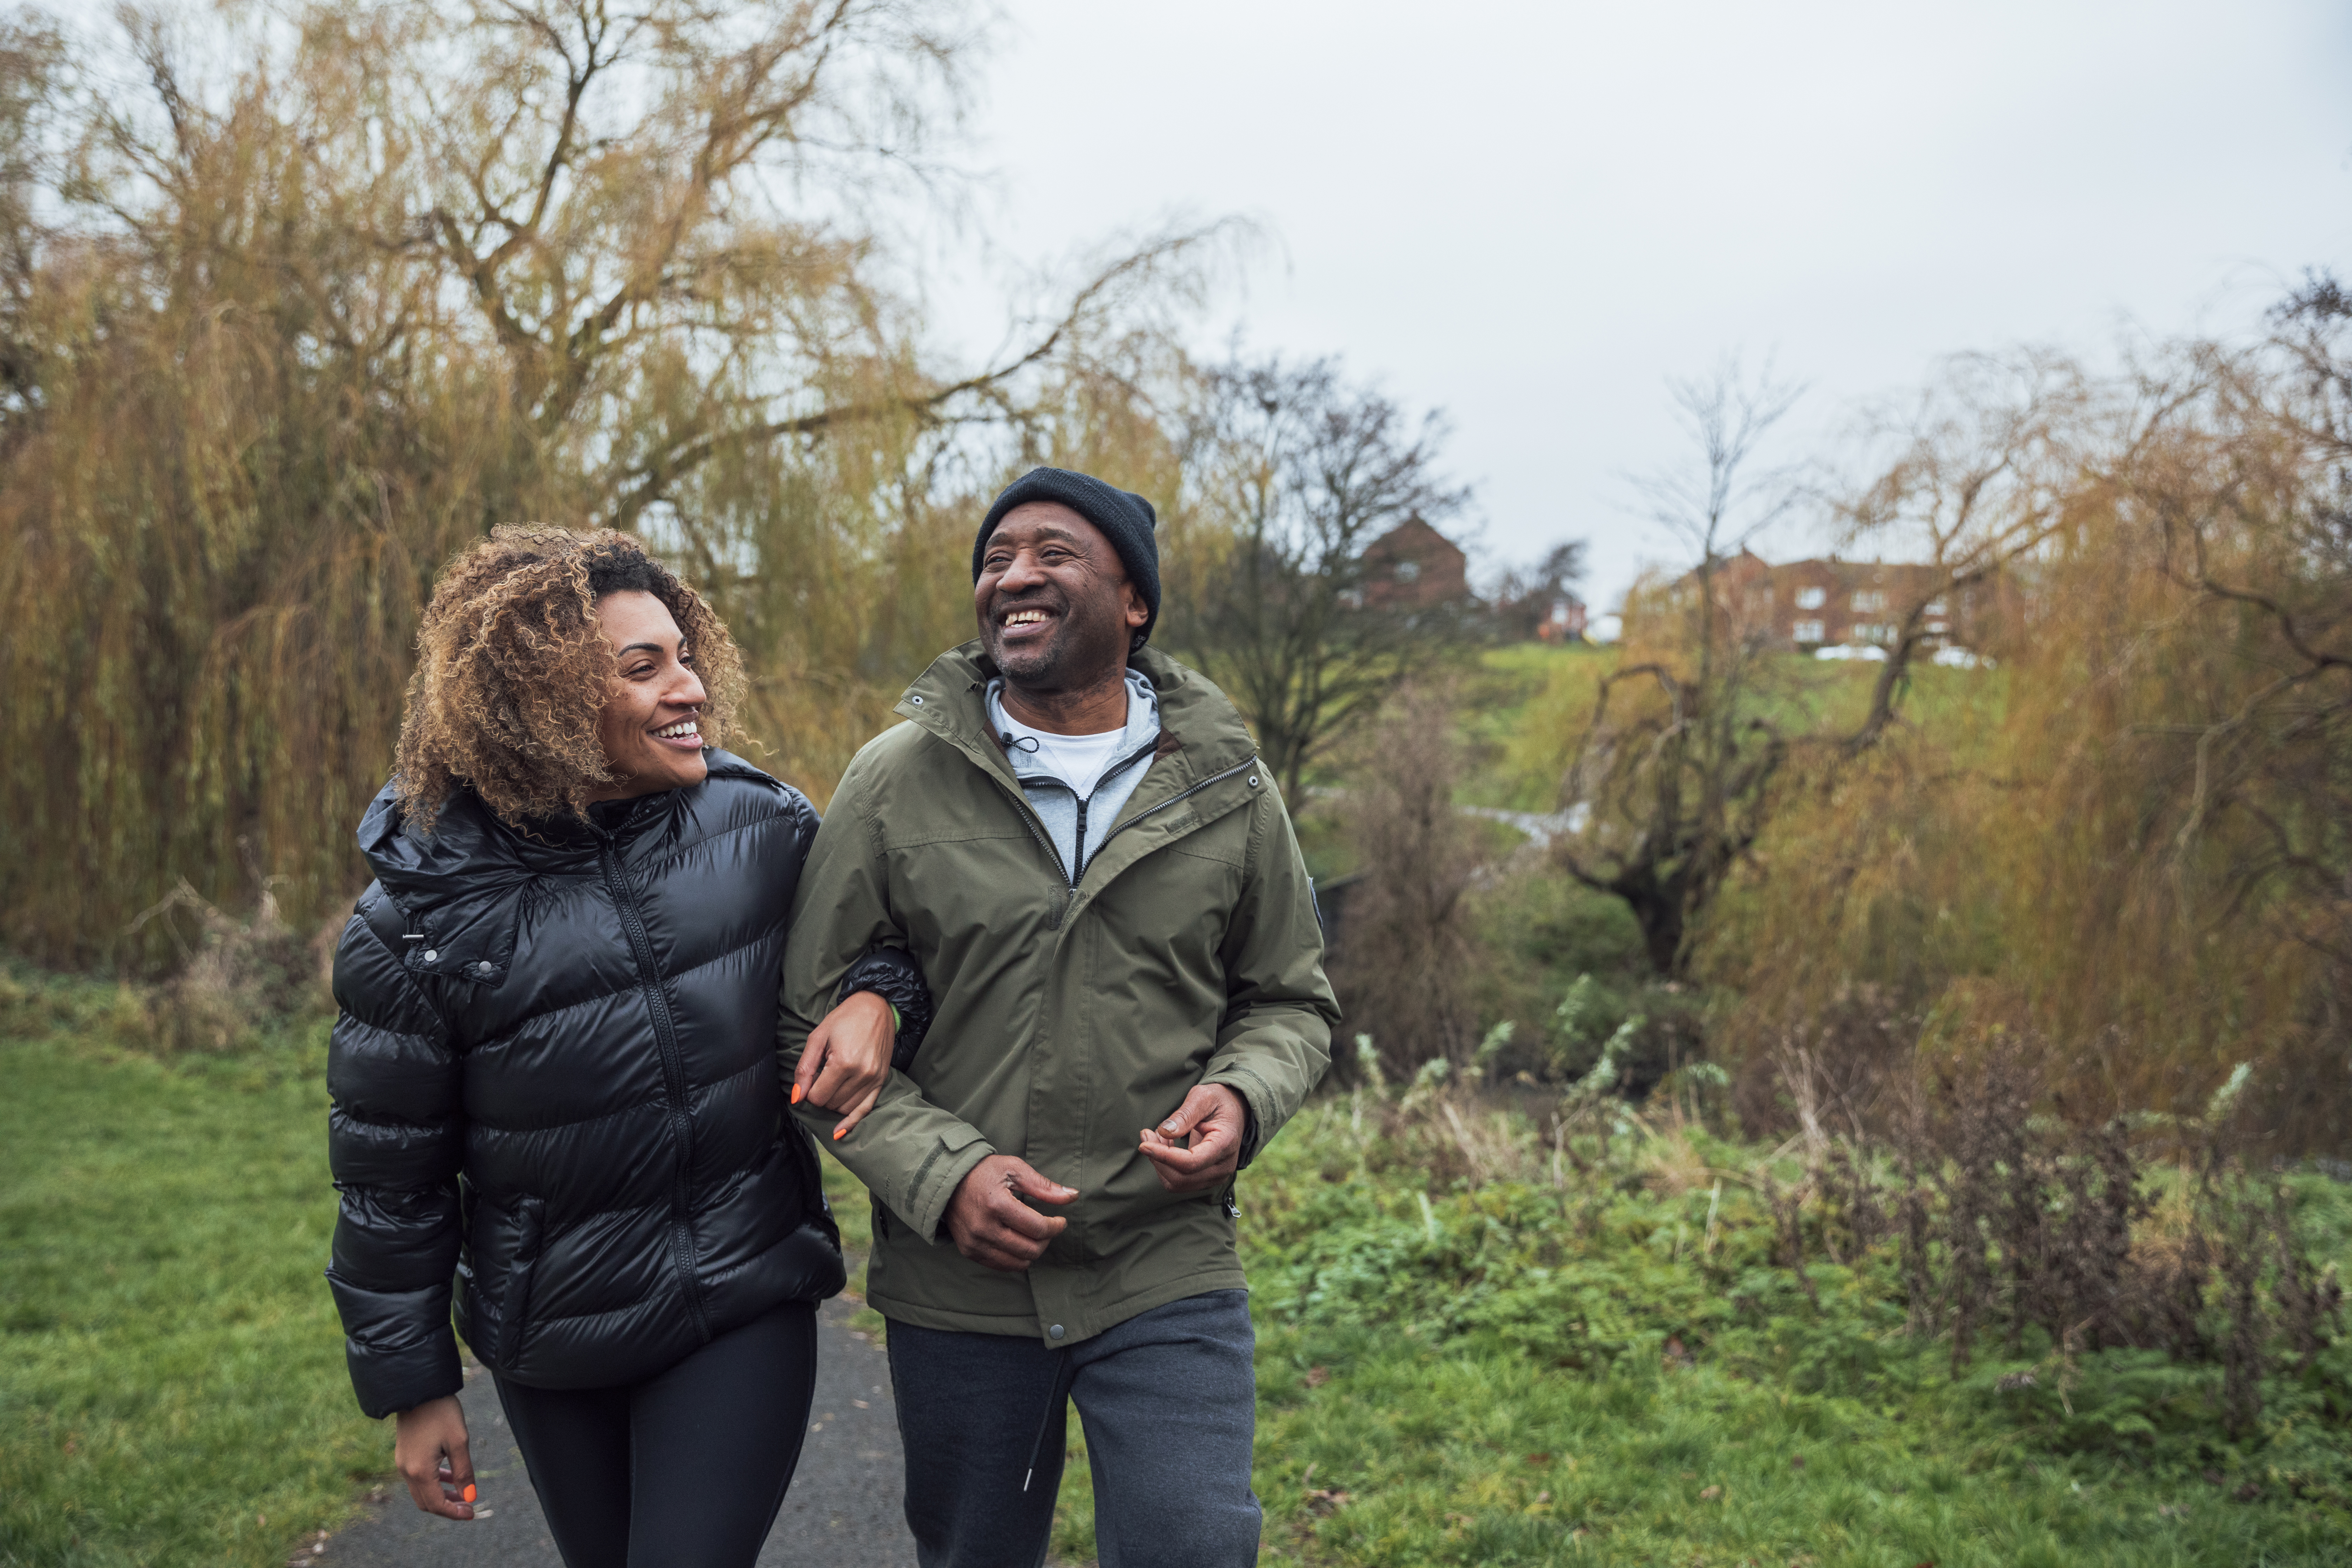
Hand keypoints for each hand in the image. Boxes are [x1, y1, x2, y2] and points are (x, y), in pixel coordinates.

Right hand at [393, 1394, 474, 1520]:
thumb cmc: (441, 1412)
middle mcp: (406, 1471)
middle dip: (448, 1507)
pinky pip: (418, 1478)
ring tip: (463, 1493)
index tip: (472, 1513)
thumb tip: (471, 1497)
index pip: (436, 1504)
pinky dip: (434, 1482)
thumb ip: (464, 1472)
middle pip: (426, 1502)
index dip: (454, 1512)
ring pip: (422, 1491)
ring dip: (441, 1495)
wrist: (418, 1389)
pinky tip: (450, 1477)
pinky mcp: (404, 1454)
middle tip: (469, 1505)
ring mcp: (402, 1463)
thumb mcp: (459, 1441)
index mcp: (419, 1471)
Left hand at [795, 990, 894, 1139]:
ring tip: (833, 1084)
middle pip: (831, 1104)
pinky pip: (866, 1109)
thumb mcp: (817, 1038)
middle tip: (822, 1076)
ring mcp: (874, 1079)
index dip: (810, 1092)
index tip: (812, 1078)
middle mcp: (862, 1073)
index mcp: (843, 1062)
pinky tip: (839, 1133)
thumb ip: (805, 1069)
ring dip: (834, 1103)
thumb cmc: (844, 1019)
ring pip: (845, 1108)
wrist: (876, 1007)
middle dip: (821, 1095)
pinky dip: (851, 1122)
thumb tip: (797, 1097)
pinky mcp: (882, 1081)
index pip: (818, 1097)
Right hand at [945, 1155, 1075, 1271]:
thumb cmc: (984, 1172)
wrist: (948, 1181)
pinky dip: (1016, 1258)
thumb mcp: (1014, 1169)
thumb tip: (1073, 1196)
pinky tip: (1018, 1241)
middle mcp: (983, 1228)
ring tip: (1033, 1235)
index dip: (1056, 1226)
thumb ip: (1044, 1186)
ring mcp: (974, 1243)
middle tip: (1048, 1228)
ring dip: (1032, 1251)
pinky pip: (1001, 1266)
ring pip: (1018, 1263)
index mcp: (997, 1204)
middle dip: (1046, 1240)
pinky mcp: (969, 1251)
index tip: (1060, 1221)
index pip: (1037, 1228)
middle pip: (1030, 1249)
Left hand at [1138, 1084, 1246, 1193]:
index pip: (1191, 1163)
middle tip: (1146, 1134)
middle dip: (1157, 1159)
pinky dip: (1165, 1166)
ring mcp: (1216, 1176)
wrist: (1235, 1111)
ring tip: (1155, 1136)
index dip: (1164, 1156)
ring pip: (1177, 1183)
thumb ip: (1185, 1114)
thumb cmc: (1218, 1101)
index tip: (1143, 1144)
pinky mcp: (1206, 1179)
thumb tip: (1164, 1132)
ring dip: (1159, 1163)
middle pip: (1181, 1178)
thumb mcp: (1203, 1097)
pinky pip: (1179, 1182)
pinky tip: (1164, 1145)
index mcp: (1225, 1144)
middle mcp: (1223, 1167)